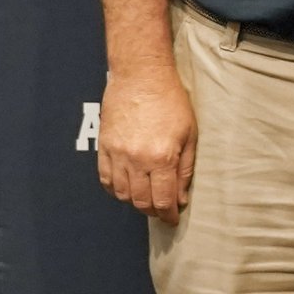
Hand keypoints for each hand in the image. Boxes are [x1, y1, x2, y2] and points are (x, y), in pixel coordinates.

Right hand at [97, 67, 196, 224]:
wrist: (141, 75)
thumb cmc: (170, 99)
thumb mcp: (190, 131)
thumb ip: (186, 167)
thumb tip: (181, 196)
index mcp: (162, 156)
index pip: (164, 199)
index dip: (169, 214)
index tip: (173, 218)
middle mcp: (137, 160)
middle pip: (141, 201)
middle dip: (153, 210)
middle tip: (162, 209)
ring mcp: (117, 155)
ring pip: (123, 194)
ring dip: (135, 201)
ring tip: (147, 198)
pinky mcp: (104, 148)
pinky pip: (106, 180)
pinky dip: (116, 189)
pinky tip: (127, 187)